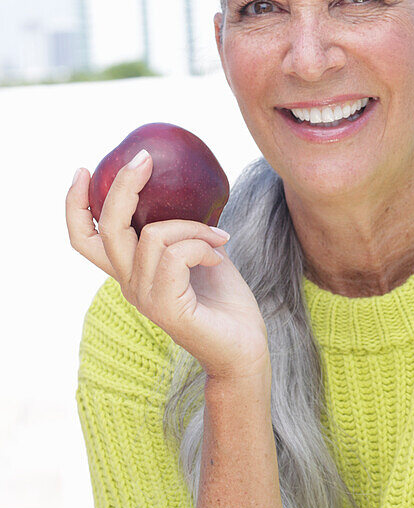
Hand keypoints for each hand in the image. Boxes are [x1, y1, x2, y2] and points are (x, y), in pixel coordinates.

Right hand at [65, 154, 270, 381]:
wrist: (244, 349)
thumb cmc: (225, 303)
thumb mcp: (199, 254)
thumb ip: (182, 230)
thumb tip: (186, 192)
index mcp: (131, 272)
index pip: (85, 239)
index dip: (75, 205)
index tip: (85, 170)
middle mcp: (129, 285)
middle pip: (107, 227)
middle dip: (124, 185)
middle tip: (145, 159)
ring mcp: (144, 297)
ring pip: (152, 235)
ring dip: (193, 226)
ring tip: (219, 237)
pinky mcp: (165, 307)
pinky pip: (175, 255)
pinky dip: (201, 246)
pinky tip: (218, 258)